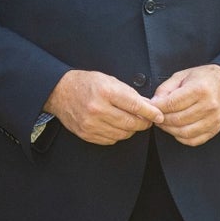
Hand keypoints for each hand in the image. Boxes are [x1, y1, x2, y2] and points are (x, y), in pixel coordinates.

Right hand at [43, 70, 163, 145]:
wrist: (60, 92)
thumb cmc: (86, 83)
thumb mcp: (109, 80)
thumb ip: (129, 93)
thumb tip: (148, 105)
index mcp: (106, 91)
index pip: (135, 106)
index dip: (151, 113)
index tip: (159, 116)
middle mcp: (98, 108)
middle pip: (131, 123)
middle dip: (143, 123)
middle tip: (148, 120)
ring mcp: (91, 123)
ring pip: (122, 134)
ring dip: (131, 130)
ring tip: (131, 122)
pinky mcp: (87, 134)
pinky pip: (111, 140)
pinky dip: (118, 135)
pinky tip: (117, 126)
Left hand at [152, 65, 219, 146]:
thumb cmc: (203, 78)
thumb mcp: (182, 76)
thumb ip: (166, 89)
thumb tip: (153, 103)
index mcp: (199, 89)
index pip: (172, 104)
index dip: (157, 107)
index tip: (150, 107)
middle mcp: (208, 105)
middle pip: (177, 119)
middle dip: (162, 119)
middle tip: (156, 116)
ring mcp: (213, 119)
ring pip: (184, 132)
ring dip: (169, 130)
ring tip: (164, 123)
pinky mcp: (215, 129)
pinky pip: (194, 140)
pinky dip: (181, 137)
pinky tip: (176, 130)